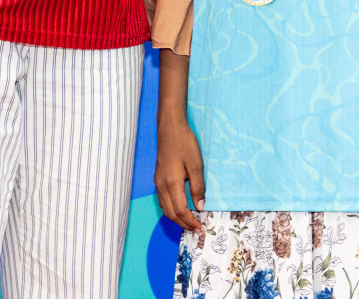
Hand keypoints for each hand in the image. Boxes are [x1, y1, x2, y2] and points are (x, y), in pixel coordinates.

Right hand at [154, 116, 205, 230]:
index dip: (190, 222)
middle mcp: (161, 186)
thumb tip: (200, 207)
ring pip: (164, 208)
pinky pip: (162, 200)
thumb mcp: (196, 165)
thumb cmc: (184, 143)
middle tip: (196, 229)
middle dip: (183, 224)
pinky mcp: (158, 178)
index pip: (180, 211)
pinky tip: (180, 208)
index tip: (200, 227)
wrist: (170, 128)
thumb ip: (198, 187)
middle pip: (170, 213)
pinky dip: (171, 209)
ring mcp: (158, 182)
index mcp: (171, 183)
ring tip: (189, 222)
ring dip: (176, 218)